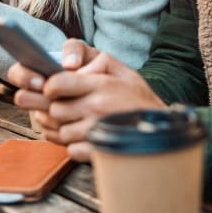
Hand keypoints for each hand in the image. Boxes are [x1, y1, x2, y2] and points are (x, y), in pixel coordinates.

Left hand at [8, 39, 165, 160]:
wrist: (162, 128)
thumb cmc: (137, 97)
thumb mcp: (120, 69)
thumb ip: (94, 60)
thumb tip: (68, 66)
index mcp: (101, 85)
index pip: (57, 83)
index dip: (50, 86)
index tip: (53, 89)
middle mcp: (97, 108)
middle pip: (54, 110)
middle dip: (55, 108)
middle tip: (64, 106)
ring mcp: (97, 131)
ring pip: (59, 131)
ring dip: (63, 127)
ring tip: (77, 121)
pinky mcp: (98, 152)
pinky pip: (70, 150)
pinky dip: (73, 145)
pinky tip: (84, 137)